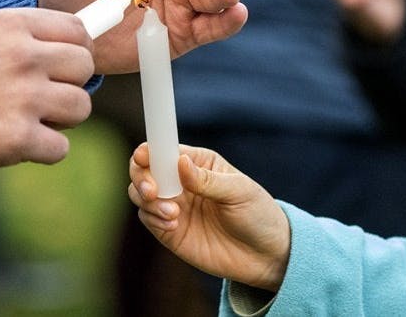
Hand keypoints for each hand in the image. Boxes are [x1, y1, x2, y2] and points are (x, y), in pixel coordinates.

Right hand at [0, 8, 93, 174]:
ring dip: (62, 119)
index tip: (65, 64)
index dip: (76, 49)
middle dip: (70, 83)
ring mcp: (25, 98)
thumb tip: (59, 39)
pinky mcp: (19, 137)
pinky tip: (19, 144)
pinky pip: (61, 147)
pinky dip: (43, 151)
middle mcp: (24, 57)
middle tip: (47, 96)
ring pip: (81, 107)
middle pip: (84, 66)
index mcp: (11, 25)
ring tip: (33, 120)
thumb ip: (14, 34)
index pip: (76, 30)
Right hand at [128, 143, 289, 291]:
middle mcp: (180, 182)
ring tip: (173, 214)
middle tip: (152, 191)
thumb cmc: (258, 214)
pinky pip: (147, 219)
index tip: (144, 157)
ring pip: (140, 194)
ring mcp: (173, 206)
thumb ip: (207, 180)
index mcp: (197, 163)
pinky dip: (153, 219)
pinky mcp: (169, 230)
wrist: (265, 255)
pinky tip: (173, 225)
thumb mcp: (239, 192)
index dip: (150, 150)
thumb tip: (180, 162)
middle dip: (141, 178)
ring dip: (148, 201)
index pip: (164, 149)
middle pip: (143, 170)